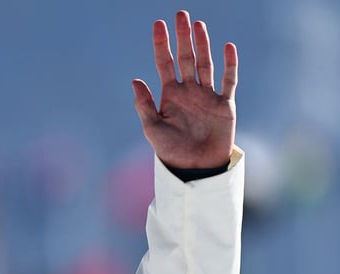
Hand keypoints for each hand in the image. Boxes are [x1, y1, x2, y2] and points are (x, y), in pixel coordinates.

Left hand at [132, 10, 237, 168]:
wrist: (194, 168)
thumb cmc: (171, 150)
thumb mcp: (152, 128)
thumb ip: (144, 105)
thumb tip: (134, 80)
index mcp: (170, 94)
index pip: (165, 63)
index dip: (161, 44)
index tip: (158, 24)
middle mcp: (189, 91)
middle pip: (186, 57)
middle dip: (183, 37)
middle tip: (180, 14)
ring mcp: (207, 95)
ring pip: (205, 64)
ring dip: (203, 44)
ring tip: (198, 25)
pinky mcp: (224, 105)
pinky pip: (228, 81)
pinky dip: (229, 65)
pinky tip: (228, 47)